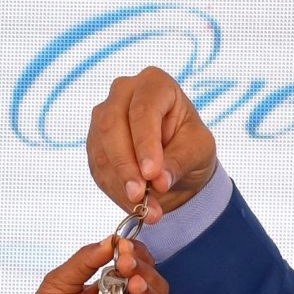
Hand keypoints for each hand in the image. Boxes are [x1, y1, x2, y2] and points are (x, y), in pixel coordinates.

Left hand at [0, 236, 171, 293]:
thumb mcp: (59, 281)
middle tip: (127, 265)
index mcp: (109, 287)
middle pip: (153, 285)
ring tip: (136, 285)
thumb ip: (85, 261)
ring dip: (153, 293)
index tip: (124, 247)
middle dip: (144, 271)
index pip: (136, 266)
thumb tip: (111, 240)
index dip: (136, 254)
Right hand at [86, 67, 218, 221]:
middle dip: (126, 166)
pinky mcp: (95, 143)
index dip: (145, 143)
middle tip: (140, 197)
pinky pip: (98, 169)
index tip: (152, 174)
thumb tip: (158, 181)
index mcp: (155, 83)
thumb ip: (179, 162)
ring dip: (120, 184)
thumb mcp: (198, 151)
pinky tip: (134, 206)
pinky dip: (115, 191)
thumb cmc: (191, 146)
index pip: (144, 109)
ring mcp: (103, 117)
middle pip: (112, 125)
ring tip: (144, 210)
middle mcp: (123, 93)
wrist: (175, 163)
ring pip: (101, 150)